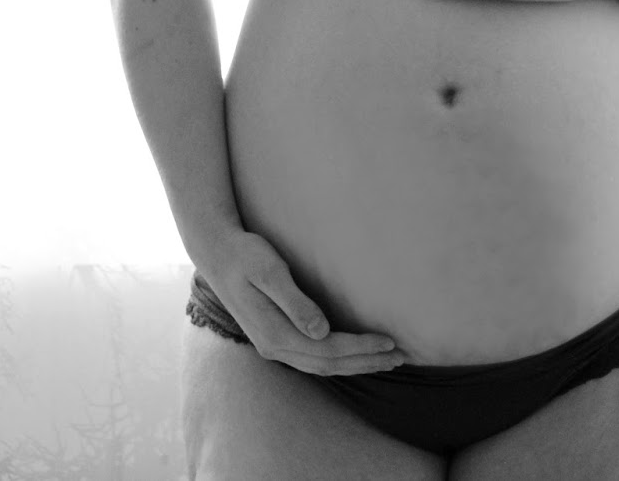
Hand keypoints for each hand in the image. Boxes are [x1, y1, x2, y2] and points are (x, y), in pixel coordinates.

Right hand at [196, 228, 407, 375]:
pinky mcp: (276, 338)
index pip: (328, 349)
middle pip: (329, 364)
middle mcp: (275, 347)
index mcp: (274, 333)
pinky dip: (340, 360)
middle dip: (367, 362)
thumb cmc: (245, 255)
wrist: (216, 252)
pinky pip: (314, 359)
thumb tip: (322, 332)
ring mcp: (274, 346)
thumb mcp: (269, 272)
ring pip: (322, 365)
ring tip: (387, 360)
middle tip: (402, 357)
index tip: (390, 341)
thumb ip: (294, 302)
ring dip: (356, 364)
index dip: (361, 348)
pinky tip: (356, 354)